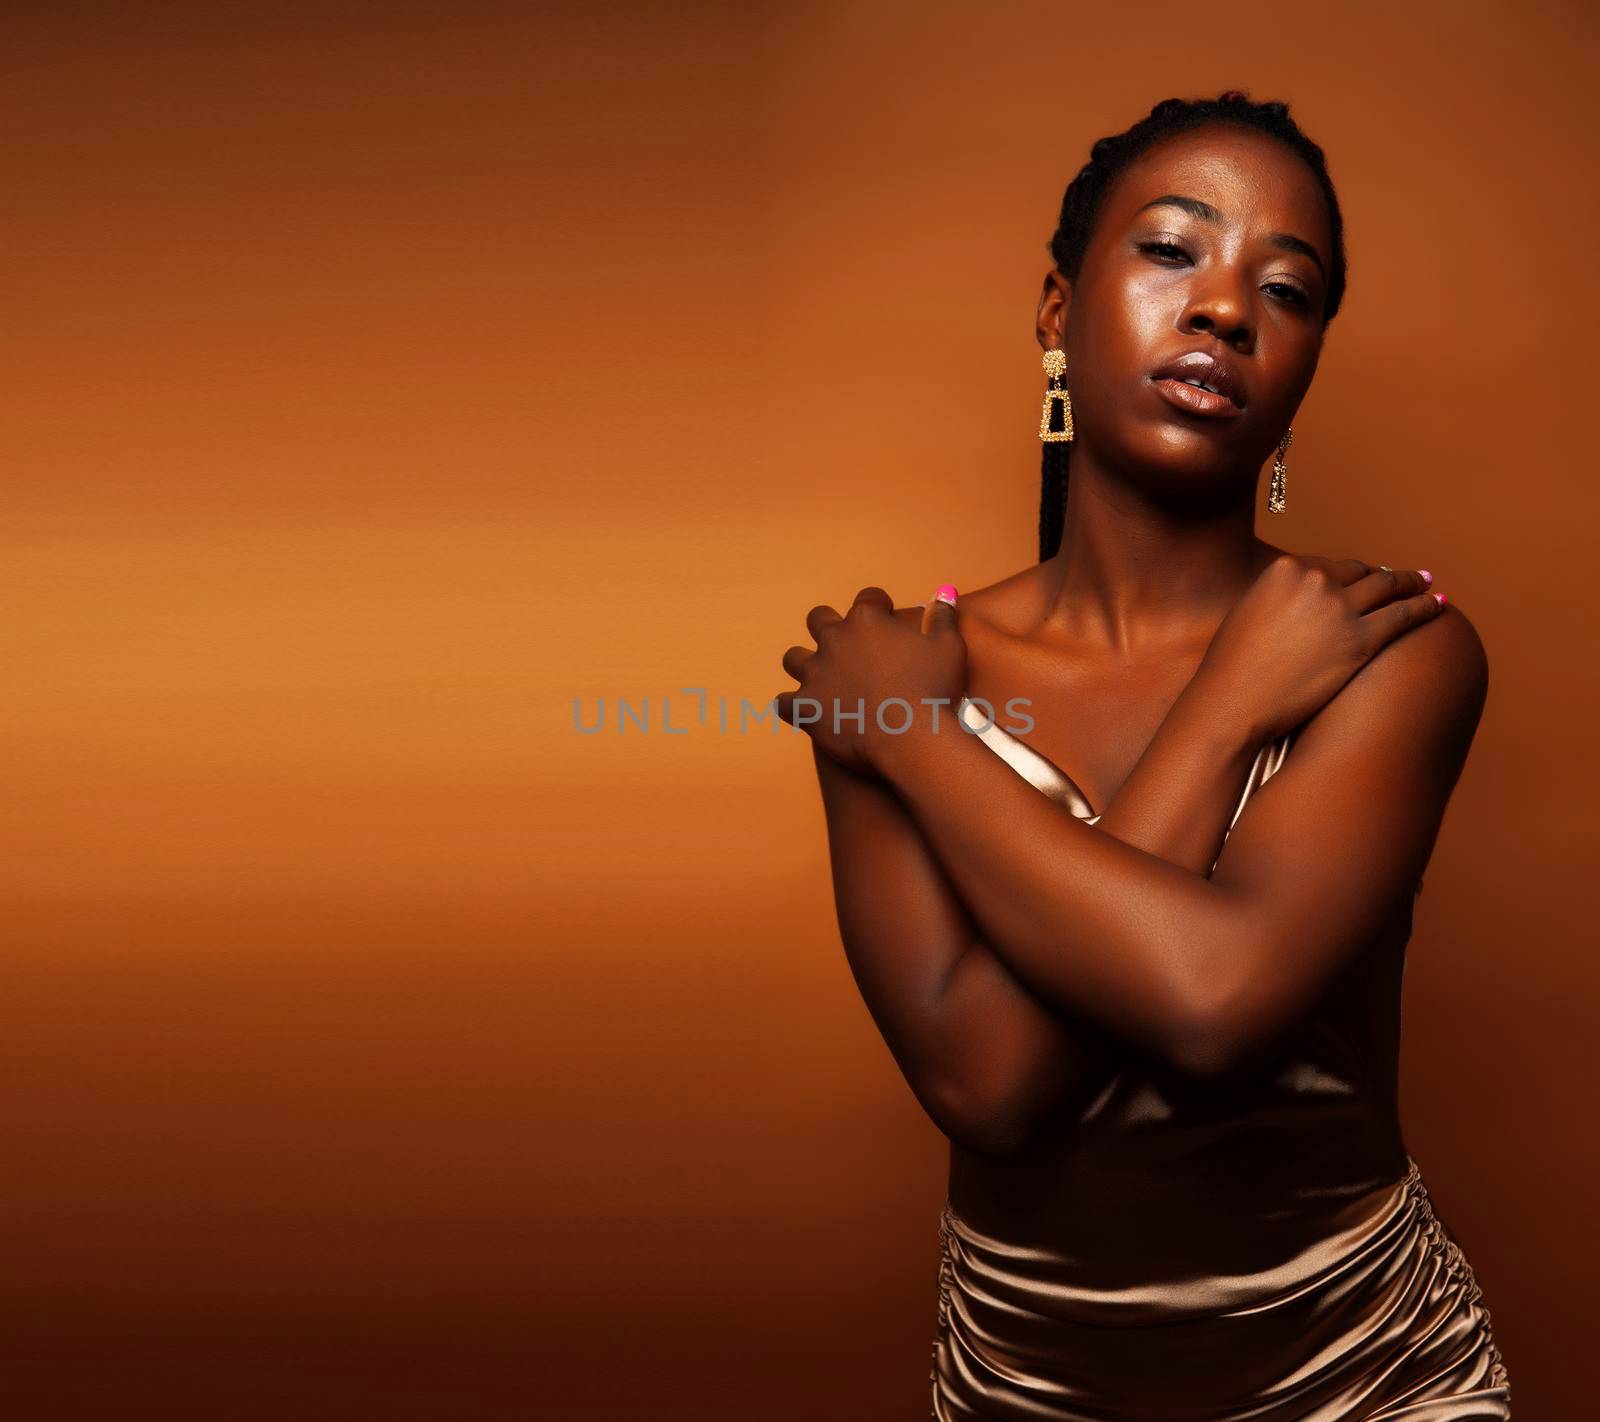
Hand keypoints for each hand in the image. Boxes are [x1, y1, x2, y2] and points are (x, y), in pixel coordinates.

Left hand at [775, 585, 966, 772]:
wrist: (914, 740)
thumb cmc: (936, 691)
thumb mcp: (949, 647)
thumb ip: (943, 617)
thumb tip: (944, 592)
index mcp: (867, 620)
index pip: (867, 598)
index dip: (878, 606)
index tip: (886, 617)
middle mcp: (834, 640)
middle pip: (818, 619)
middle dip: (829, 627)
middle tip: (847, 647)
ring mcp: (816, 674)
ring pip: (793, 659)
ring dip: (806, 665)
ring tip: (821, 679)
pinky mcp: (805, 708)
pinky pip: (784, 703)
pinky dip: (794, 707)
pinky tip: (808, 712)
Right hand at [1198, 555, 1445, 740]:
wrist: (1232, 701)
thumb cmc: (1233, 668)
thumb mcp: (1249, 614)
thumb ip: (1277, 599)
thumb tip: (1298, 602)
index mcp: (1285, 568)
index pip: (1329, 566)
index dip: (1351, 574)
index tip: (1365, 577)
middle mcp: (1315, 580)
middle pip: (1361, 572)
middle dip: (1384, 575)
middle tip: (1403, 577)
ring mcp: (1340, 608)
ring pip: (1388, 587)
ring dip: (1412, 583)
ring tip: (1425, 583)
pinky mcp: (1361, 639)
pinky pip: (1404, 615)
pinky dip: (1425, 607)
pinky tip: (1438, 604)